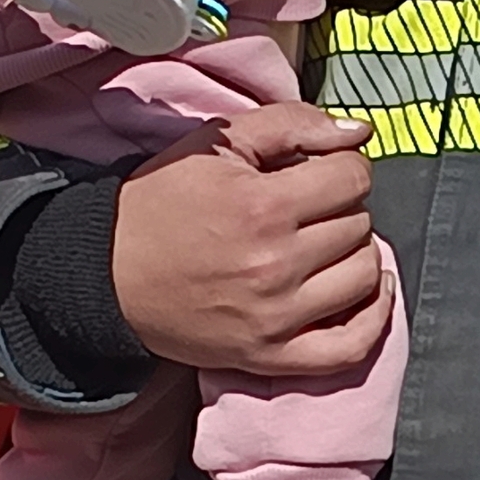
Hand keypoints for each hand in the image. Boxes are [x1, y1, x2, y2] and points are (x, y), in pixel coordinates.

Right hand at [111, 102, 394, 376]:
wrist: (106, 275)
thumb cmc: (161, 204)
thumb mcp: (217, 143)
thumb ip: (292, 123)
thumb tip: (361, 131)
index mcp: (262, 206)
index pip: (353, 178)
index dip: (343, 166)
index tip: (322, 172)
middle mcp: (274, 264)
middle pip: (359, 224)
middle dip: (342, 207)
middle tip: (311, 209)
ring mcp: (275, 317)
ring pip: (363, 276)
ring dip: (356, 254)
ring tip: (328, 244)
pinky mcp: (270, 356)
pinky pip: (351, 346)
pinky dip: (373, 318)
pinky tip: (367, 289)